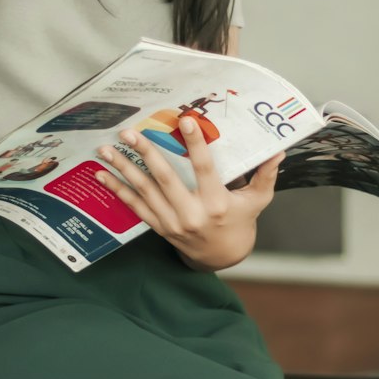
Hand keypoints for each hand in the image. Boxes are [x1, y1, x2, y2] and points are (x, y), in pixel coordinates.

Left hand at [95, 120, 283, 272]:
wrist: (222, 257)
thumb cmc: (240, 223)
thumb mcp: (257, 201)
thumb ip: (266, 175)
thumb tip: (278, 150)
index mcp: (217, 204)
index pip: (204, 169)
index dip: (195, 145)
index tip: (185, 120)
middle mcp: (191, 214)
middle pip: (165, 179)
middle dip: (146, 153)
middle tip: (130, 132)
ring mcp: (172, 222)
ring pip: (144, 192)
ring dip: (123, 169)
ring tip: (107, 149)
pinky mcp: (159, 228)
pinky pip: (135, 207)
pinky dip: (117, 191)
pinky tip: (101, 175)